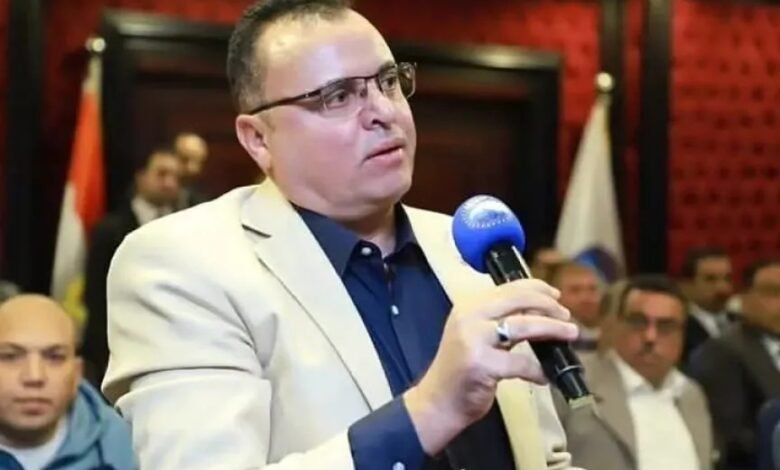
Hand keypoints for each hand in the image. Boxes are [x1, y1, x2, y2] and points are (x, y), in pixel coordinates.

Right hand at [404, 279, 576, 454]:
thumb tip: (540, 313)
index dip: (537, 288)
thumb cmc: (460, 368)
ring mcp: (474, 339)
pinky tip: (547, 376)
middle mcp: (469, 316)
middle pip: (518, 300)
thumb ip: (501, 321)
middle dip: (548, 305)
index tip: (556, 295)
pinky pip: (521, 362)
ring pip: (523, 325)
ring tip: (570, 333)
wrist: (438, 400)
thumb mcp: (476, 334)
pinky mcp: (482, 364)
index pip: (508, 288)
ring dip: (552, 329)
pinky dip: (538, 369)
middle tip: (566, 316)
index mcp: (469, 306)